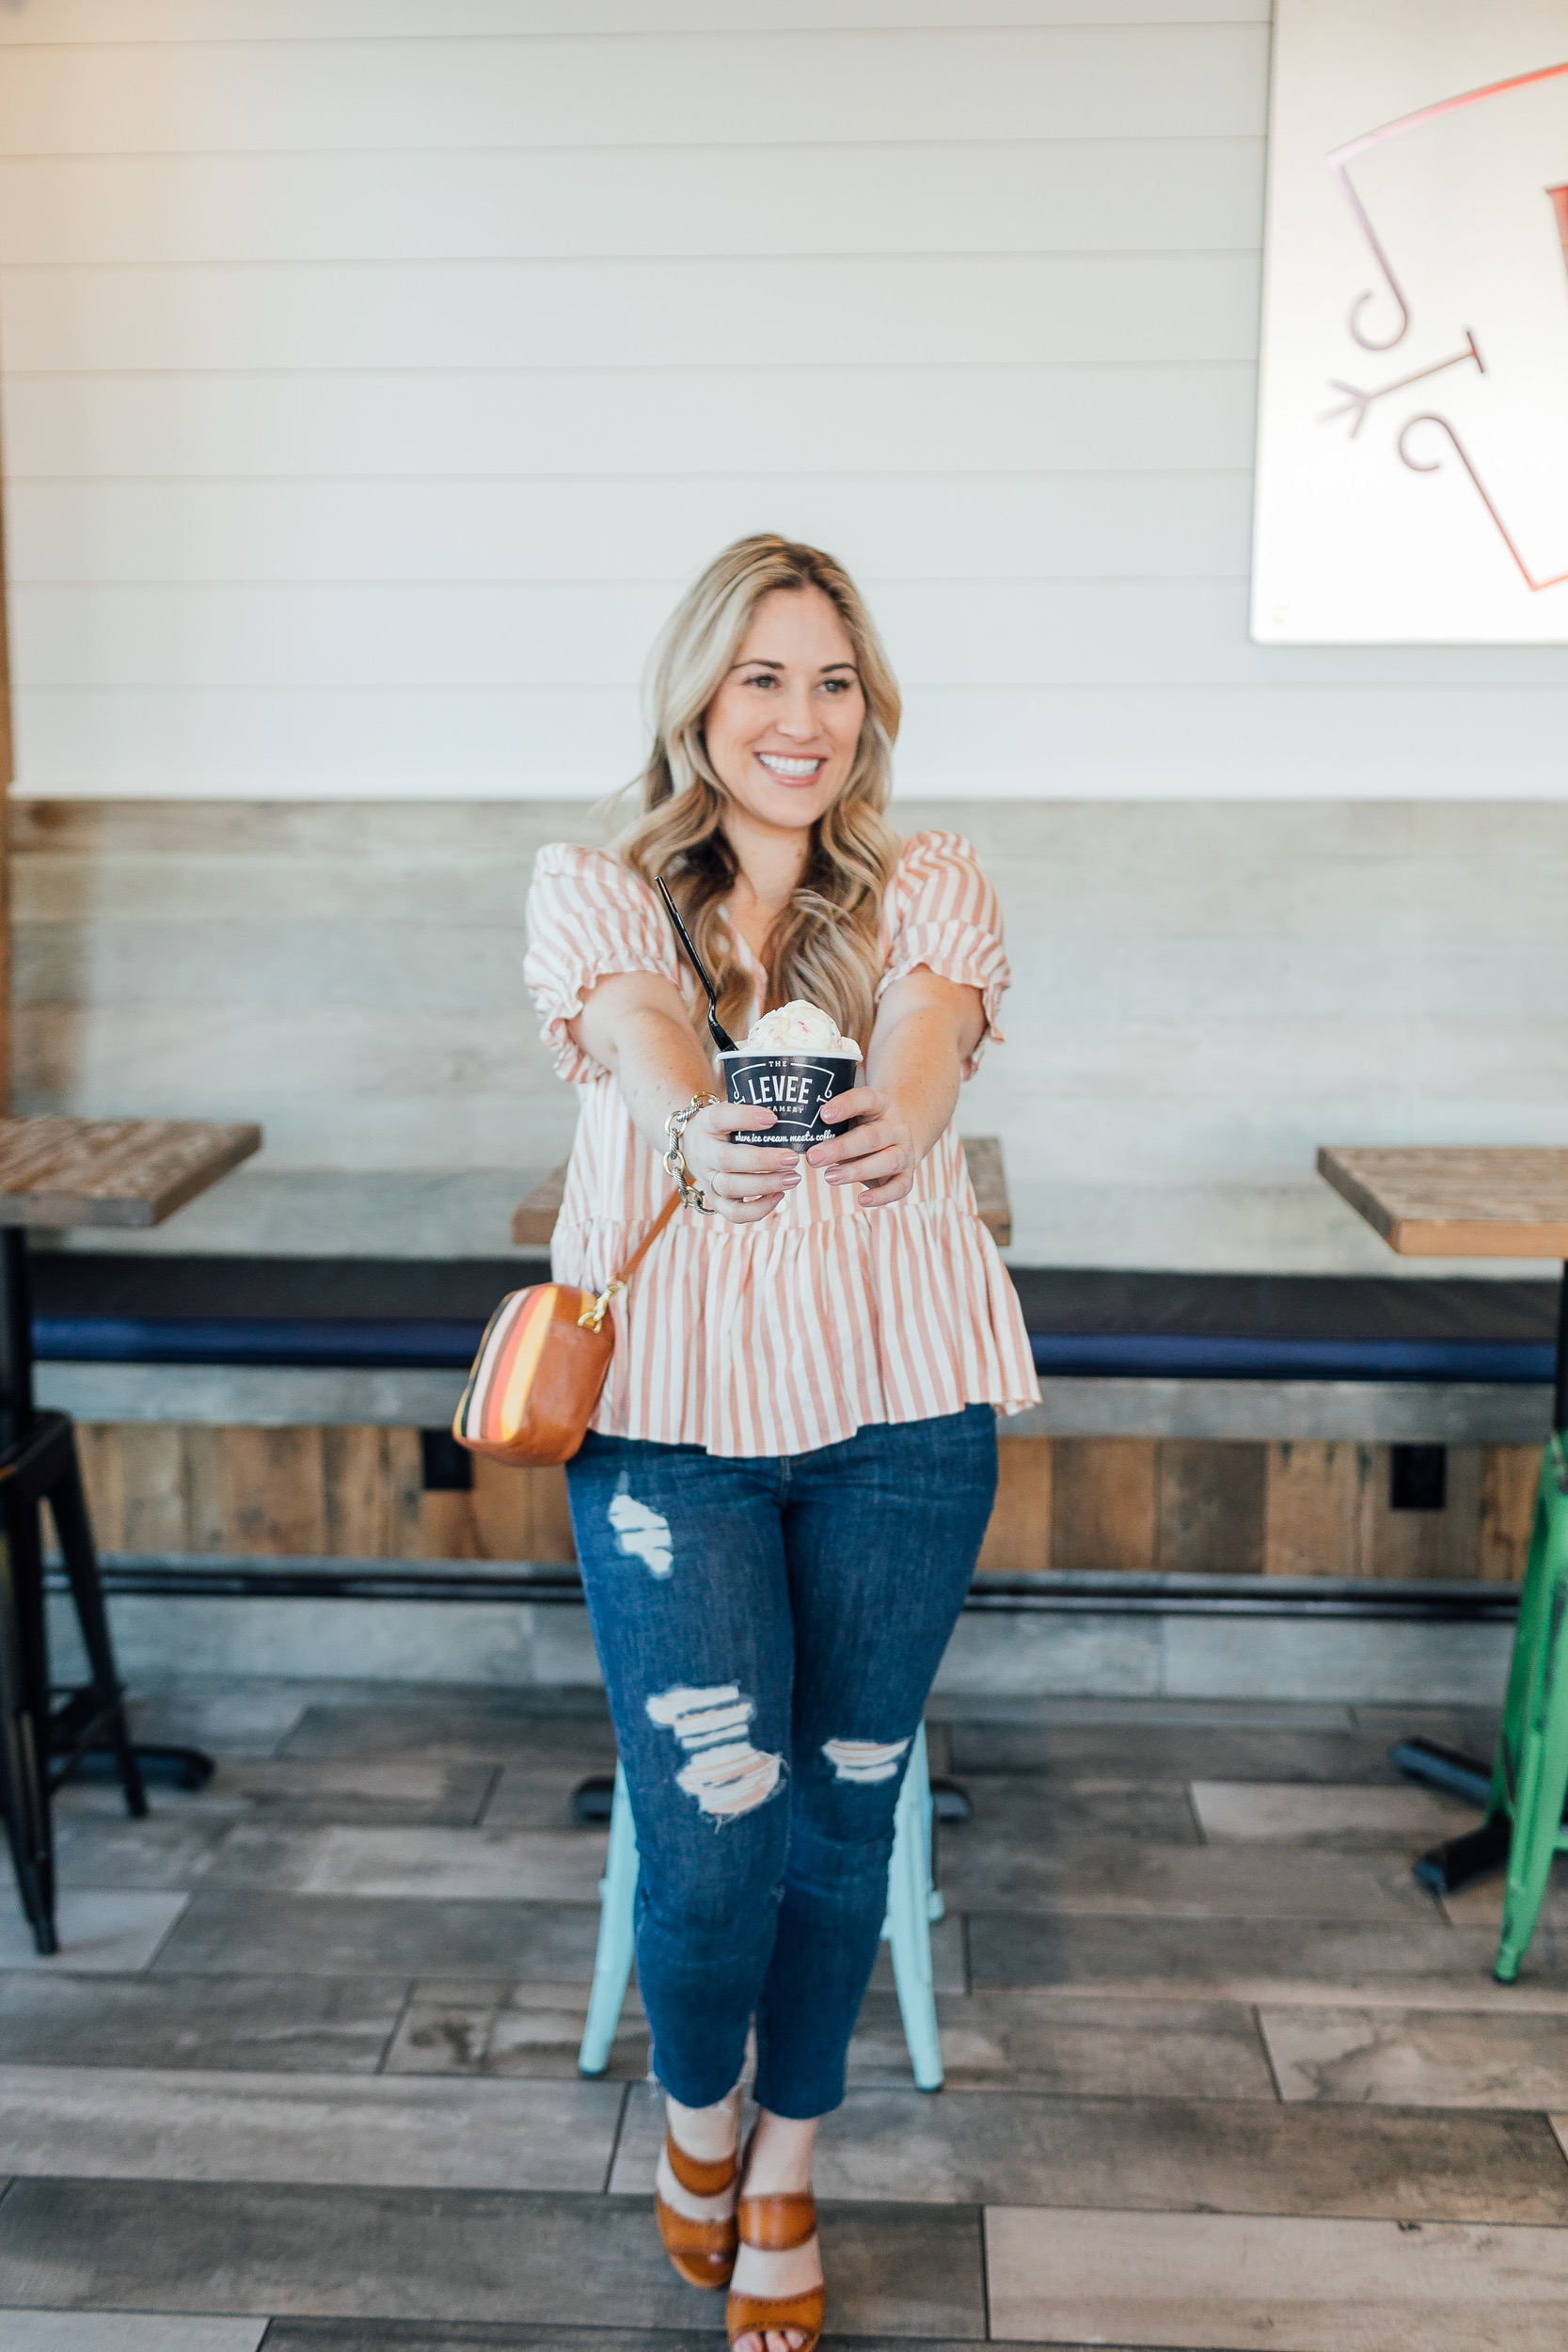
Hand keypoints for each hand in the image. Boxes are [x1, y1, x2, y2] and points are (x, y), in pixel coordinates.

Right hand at [678, 1100, 801, 1222]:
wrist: (695, 1149)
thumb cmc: (724, 1128)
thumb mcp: (731, 1112)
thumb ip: (754, 1112)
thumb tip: (795, 1117)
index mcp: (706, 1124)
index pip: (720, 1117)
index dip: (744, 1117)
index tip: (772, 1117)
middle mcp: (704, 1152)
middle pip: (726, 1159)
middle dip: (763, 1161)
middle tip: (793, 1158)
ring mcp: (708, 1179)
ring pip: (731, 1187)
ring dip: (765, 1184)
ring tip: (794, 1178)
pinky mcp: (717, 1200)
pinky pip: (734, 1213)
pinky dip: (758, 1209)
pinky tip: (779, 1196)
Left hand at [805, 1087, 915, 1208]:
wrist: (900, 1137)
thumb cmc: (863, 1125)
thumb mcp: (851, 1115)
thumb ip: (830, 1120)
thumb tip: (789, 1128)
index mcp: (881, 1104)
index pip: (867, 1098)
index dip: (846, 1105)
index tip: (823, 1115)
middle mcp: (896, 1127)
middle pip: (872, 1136)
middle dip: (841, 1148)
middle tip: (813, 1157)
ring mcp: (905, 1151)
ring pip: (887, 1161)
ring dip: (857, 1170)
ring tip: (829, 1177)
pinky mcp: (907, 1174)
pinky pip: (900, 1187)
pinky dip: (882, 1196)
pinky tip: (861, 1200)